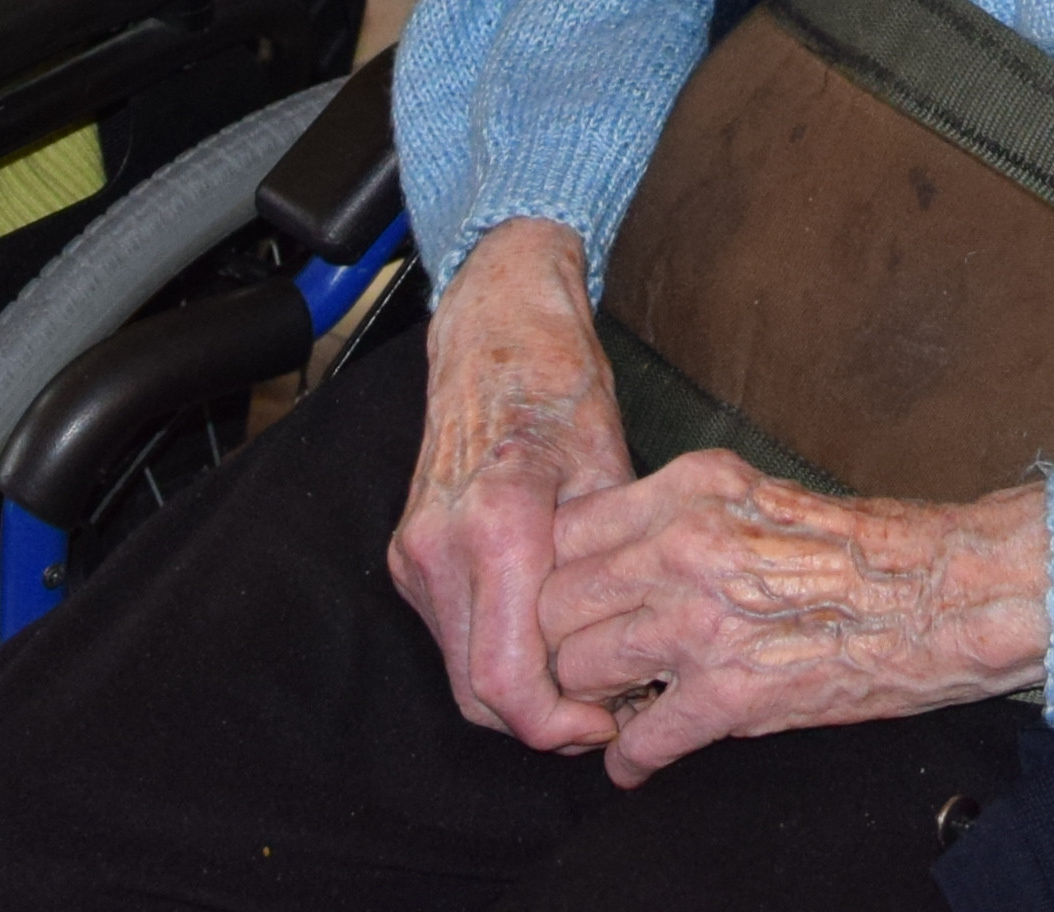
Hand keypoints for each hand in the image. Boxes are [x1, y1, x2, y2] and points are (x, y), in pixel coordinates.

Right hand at [390, 224, 643, 751]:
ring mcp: (416, 553)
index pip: (509, 683)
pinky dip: (499, 654)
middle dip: (545, 720)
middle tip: (611, 707)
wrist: (495, 328)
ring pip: (462, 671)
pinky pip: (454, 634)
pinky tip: (552, 634)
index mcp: (495, 529)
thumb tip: (641, 653)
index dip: (560, 726)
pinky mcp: (411, 554)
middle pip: (478, 695)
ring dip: (521, 691)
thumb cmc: (561, 384)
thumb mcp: (613, 470)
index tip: (611, 721)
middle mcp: (439, 549)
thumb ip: (614, 568)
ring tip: (590, 670)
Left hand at [534, 453, 1052, 786]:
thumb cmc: (857, 546)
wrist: (936, 596)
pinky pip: (636, 740)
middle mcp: (681, 547)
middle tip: (586, 662)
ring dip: (592, 699)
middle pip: (556, 603)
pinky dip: (629, 760)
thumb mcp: (751, 493)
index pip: (564, 531)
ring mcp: (699, 622)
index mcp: (689, 489)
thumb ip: (675, 514)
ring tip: (615, 707)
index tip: (571, 602)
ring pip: (580, 670)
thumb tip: (611, 555)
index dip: (557, 575)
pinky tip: (638, 759)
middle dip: (564, 641)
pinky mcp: (727, 694)